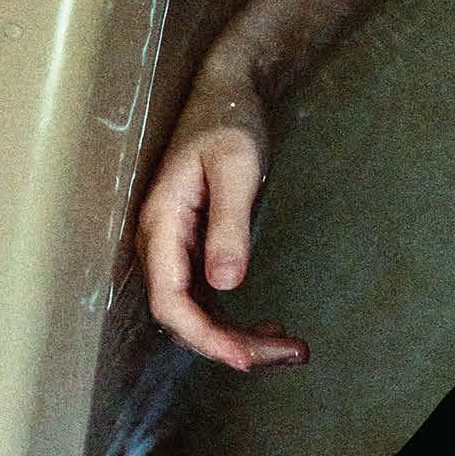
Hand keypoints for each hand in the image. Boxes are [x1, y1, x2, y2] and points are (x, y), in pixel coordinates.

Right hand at [134, 57, 308, 373]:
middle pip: (186, 316)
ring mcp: (177, 251)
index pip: (170, 301)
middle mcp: (162, 246)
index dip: (204, 336)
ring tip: (292, 350)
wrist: (226, 97)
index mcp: (161, 226)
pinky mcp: (195, 250)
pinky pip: (210, 299)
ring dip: (240, 337)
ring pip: (200, 313)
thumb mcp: (236, 168)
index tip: (245, 358)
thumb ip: (230, 223)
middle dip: (234, 345)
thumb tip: (225, 284)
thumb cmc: (228, 125)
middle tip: (292, 354)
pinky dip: (238, 319)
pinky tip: (272, 327)